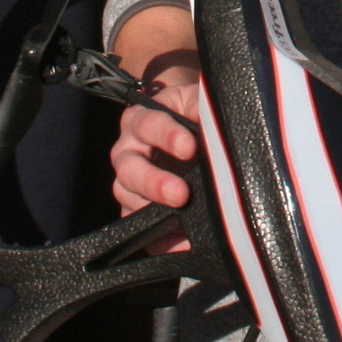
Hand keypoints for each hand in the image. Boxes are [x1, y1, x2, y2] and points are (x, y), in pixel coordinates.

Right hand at [110, 80, 202, 253]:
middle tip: (181, 194)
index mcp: (140, 121)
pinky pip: (142, 232)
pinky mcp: (137, 214)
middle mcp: (128, 153)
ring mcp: (130, 186)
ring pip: (130, 201)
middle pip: (130, 170)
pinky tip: (182, 242)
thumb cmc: (191, 113)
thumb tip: (213, 116)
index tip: (190, 146)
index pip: (147, 125)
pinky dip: (161, 240)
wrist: (190, 132)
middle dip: (155, 183)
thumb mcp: (195, 99)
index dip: (166, 135)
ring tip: (181, 220)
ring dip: (154, 211)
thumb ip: (200, 103)